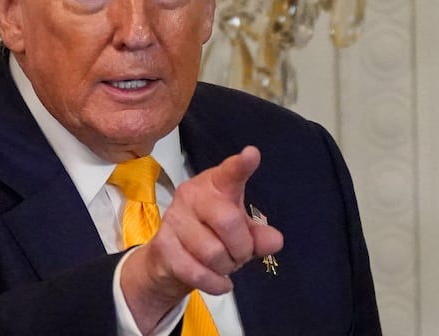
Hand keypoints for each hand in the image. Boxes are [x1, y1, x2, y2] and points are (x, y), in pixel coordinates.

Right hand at [119, 146, 282, 331]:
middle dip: (241, 247)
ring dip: (226, 267)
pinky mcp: (163, 245)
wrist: (169, 259)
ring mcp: (174, 219)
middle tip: (239, 254)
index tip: (252, 155)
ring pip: (214, 252)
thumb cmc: (210, 235)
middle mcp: (191, 195)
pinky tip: (220, 282)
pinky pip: (198, 272)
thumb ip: (258, 236)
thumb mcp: (239, 233)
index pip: (229, 173)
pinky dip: (216, 283)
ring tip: (222, 264)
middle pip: (228, 221)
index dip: (241, 165)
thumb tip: (275, 240)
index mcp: (214, 184)